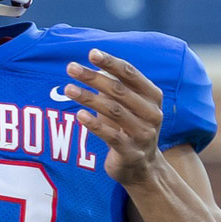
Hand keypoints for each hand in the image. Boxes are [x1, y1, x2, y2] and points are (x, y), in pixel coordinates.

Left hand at [65, 48, 164, 186]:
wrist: (142, 168)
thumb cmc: (129, 129)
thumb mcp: (127, 106)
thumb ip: (115, 87)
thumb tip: (91, 66)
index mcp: (152, 96)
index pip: (130, 74)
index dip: (111, 62)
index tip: (91, 53)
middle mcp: (152, 113)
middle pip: (119, 90)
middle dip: (93, 77)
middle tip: (71, 68)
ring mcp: (143, 134)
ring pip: (113, 111)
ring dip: (88, 98)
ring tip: (68, 89)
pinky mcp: (130, 152)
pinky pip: (111, 135)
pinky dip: (94, 124)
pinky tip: (78, 115)